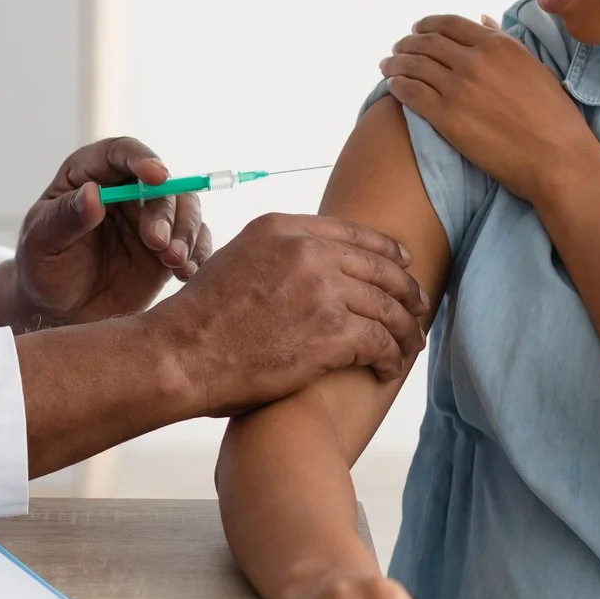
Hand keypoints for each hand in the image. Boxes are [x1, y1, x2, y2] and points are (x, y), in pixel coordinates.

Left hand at [0, 137, 213, 331]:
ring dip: (187, 232)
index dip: (140, 158)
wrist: (60, 311)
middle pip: (160, 184)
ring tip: (175, 262)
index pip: (119, 153)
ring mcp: (149, 218)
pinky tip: (187, 272)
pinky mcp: (168, 246)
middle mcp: (125, 190)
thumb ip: (65, 218)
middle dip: (165, 211)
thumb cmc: (43, 268)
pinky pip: (196, 240)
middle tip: (157, 243)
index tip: (156, 176)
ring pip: (185, 209)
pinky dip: (199, 253)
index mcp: (89, 175)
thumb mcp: (42, 243)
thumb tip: (93, 193)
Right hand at [144, 213, 429, 415]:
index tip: (402, 266)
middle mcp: (307, 252)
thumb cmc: (200, 320)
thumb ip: (275, 255)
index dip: (387, 251)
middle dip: (406, 292)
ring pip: (387, 308)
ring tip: (409, 347)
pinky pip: (381, 342)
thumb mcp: (235, 261)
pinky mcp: (332, 332)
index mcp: (283, 229)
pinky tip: (389, 369)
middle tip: (419, 310)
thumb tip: (306, 263)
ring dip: (405, 331)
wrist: (181, 354)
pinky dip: (391, 357)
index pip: (354, 234)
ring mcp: (322, 290)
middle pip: (380, 268)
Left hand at [380, 16, 594, 204]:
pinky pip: (410, 94)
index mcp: (498, 45)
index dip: (427, 25)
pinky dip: (397, 86)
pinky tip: (392, 86)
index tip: (417, 29)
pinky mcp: (446, 117)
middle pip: (427, 43)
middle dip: (407, 43)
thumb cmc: (554, 116)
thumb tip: (482, 20)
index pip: (450, 24)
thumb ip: (504, 43)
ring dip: (395, 63)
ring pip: (414, 66)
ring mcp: (458, 88)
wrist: (556, 158)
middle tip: (398, 48)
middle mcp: (475, 61)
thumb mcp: (534, 68)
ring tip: (387, 66)